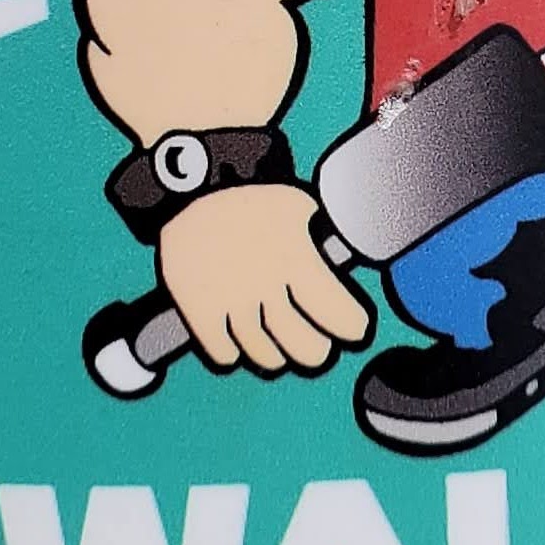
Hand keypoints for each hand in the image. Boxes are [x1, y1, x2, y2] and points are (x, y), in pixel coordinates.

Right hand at [156, 177, 372, 375]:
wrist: (190, 188)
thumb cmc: (250, 197)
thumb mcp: (295, 207)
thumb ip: (319, 235)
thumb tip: (347, 250)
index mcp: (296, 260)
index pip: (338, 314)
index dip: (350, 327)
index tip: (354, 330)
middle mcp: (267, 287)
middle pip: (306, 348)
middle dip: (316, 352)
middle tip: (317, 349)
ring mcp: (233, 302)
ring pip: (265, 356)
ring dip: (275, 356)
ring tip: (279, 349)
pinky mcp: (200, 311)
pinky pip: (223, 352)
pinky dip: (232, 352)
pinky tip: (237, 343)